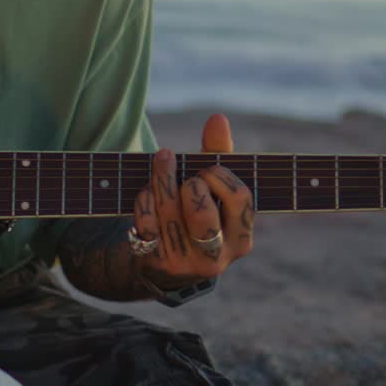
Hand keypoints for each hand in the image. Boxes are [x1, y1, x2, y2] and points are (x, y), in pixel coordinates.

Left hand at [132, 114, 254, 288]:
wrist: (166, 266)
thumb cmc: (196, 216)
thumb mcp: (213, 190)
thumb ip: (218, 154)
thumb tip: (218, 118)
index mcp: (241, 239)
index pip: (240, 198)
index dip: (220, 176)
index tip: (207, 170)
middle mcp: (216, 256)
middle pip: (204, 212)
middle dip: (191, 184)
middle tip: (187, 176)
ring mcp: (185, 262)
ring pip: (170, 214)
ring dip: (163, 180)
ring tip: (163, 160)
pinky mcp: (156, 262)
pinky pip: (146, 224)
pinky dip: (144, 200)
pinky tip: (147, 191)